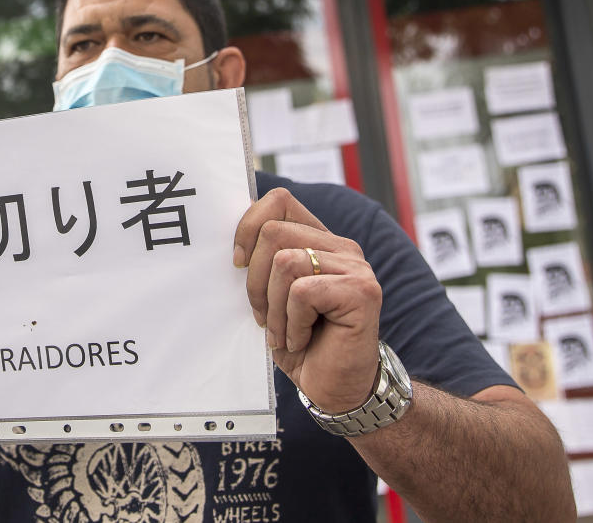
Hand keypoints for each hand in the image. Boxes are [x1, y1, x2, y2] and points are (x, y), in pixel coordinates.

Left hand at [234, 187, 381, 413]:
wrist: (335, 390)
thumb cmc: (302, 344)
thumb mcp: (271, 297)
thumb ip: (262, 261)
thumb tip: (231, 231)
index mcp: (320, 241)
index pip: (279, 201)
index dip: (248, 227)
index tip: (237, 263)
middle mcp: (342, 247)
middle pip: (273, 231)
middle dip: (255, 281)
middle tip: (263, 316)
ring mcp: (355, 267)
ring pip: (285, 262)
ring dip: (274, 308)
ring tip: (286, 333)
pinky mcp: (361, 291)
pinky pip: (302, 291)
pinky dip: (293, 323)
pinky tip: (304, 340)